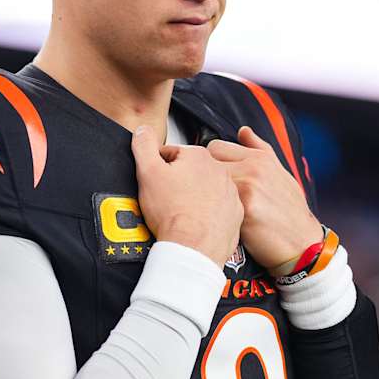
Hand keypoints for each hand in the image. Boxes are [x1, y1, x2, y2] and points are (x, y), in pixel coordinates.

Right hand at [131, 125, 242, 266]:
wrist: (192, 248)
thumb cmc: (173, 214)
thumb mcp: (147, 172)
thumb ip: (143, 145)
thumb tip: (143, 131)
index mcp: (198, 157)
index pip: (173, 154)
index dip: (158, 167)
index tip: (154, 181)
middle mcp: (219, 171)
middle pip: (191, 171)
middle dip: (178, 182)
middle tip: (166, 199)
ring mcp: (230, 193)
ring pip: (207, 190)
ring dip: (194, 197)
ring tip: (180, 212)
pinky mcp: (235, 214)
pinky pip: (218, 209)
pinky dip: (208, 214)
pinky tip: (195, 222)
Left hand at [205, 126, 320, 272]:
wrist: (302, 245)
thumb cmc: (290, 213)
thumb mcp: (281, 174)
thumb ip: (259, 150)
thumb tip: (243, 131)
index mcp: (261, 158)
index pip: (216, 146)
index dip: (209, 164)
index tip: (210, 177)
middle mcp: (254, 167)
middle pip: (206, 161)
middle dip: (203, 176)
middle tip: (208, 193)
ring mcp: (248, 186)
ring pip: (205, 181)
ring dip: (204, 194)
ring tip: (212, 208)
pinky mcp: (242, 209)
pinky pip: (213, 204)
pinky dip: (211, 212)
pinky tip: (219, 221)